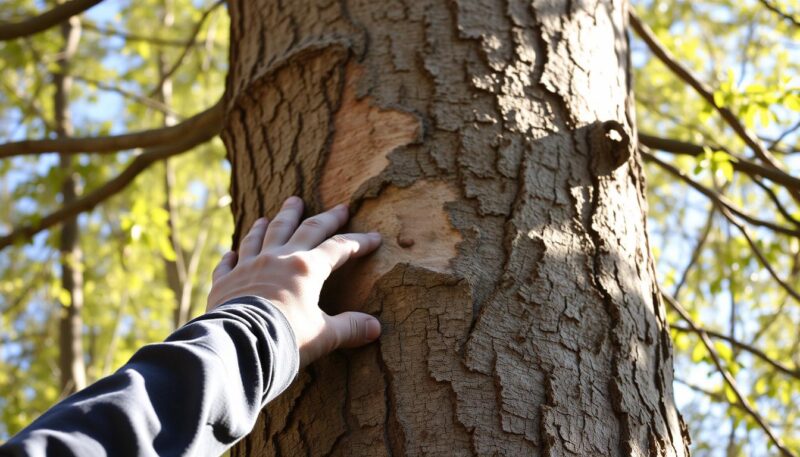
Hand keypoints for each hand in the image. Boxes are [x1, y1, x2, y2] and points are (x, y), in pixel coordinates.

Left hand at [206, 196, 382, 366]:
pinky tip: (231, 252)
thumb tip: (375, 328)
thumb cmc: (285, 340)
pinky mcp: (225, 282)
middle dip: (325, 218)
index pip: (339, 248)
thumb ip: (349, 328)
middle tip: (339, 207)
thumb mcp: (324, 336)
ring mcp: (249, 267)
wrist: (239, 346)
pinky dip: (231, 257)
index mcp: (307, 269)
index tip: (374, 238)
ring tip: (275, 212)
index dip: (359, 243)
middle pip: (305, 229)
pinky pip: (228, 264)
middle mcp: (278, 259)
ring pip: (263, 236)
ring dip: (273, 222)